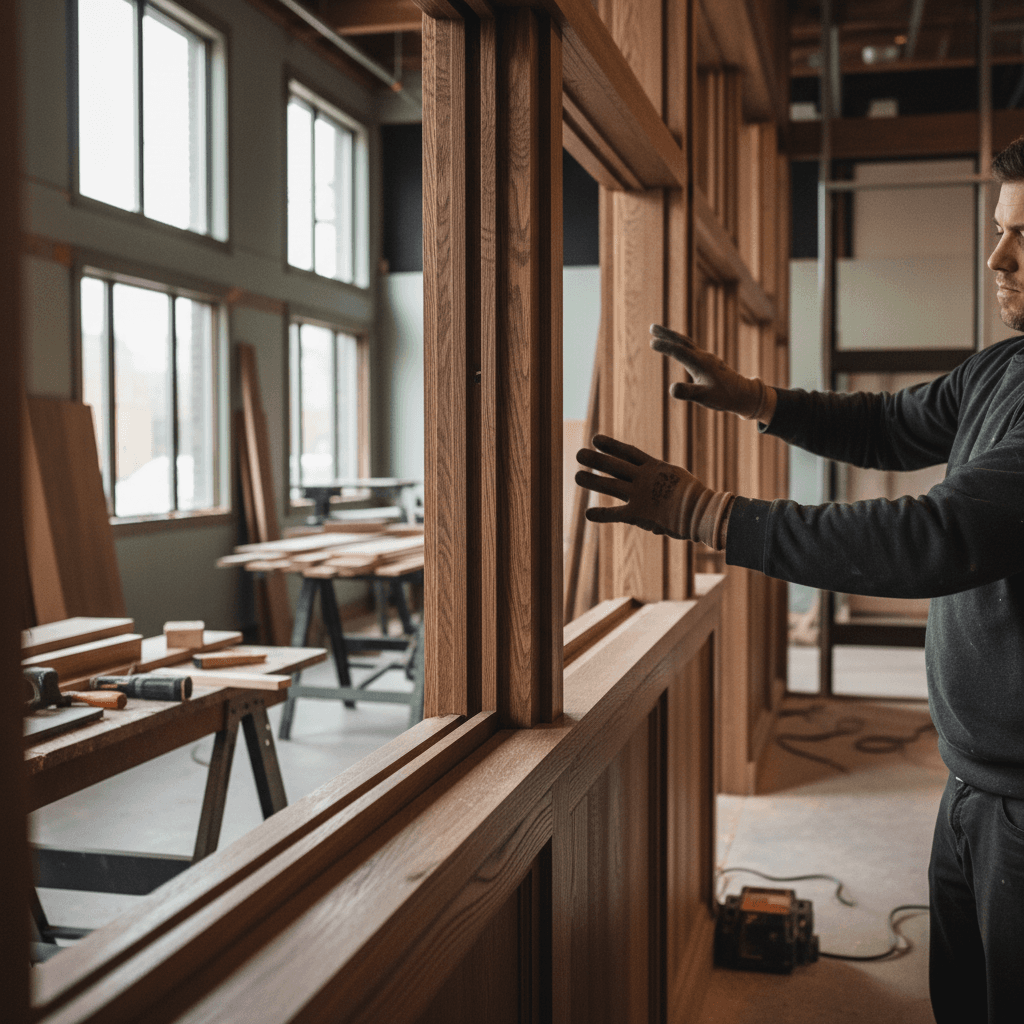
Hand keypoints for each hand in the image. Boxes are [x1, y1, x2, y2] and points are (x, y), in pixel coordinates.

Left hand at [576, 434, 733, 549]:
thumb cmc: (695, 497)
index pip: (628, 453)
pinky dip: (601, 514)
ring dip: (592, 480)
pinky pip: (616, 514)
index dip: (611, 445)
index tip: (595, 439)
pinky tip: (588, 514)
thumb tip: (653, 485)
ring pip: (610, 485)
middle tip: (579, 454)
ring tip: (577, 476)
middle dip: (596, 460)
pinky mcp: (639, 513)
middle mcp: (644, 478)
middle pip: (614, 466)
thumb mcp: (677, 480)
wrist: (703, 512)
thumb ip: (660, 483)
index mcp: (654, 467)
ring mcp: (640, 495)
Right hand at [649, 323, 775, 422]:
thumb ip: (688, 392)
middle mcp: (703, 357)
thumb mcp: (704, 397)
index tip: (651, 341)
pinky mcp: (709, 362)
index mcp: (700, 363)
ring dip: (673, 337)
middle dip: (667, 334)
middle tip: (652, 327)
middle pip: (682, 341)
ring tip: (660, 333)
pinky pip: (691, 348)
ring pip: (687, 343)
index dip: (665, 346)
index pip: (679, 351)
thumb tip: (672, 389)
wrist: (743, 393)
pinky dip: (681, 344)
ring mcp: (706, 358)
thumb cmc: (724, 396)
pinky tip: (678, 347)